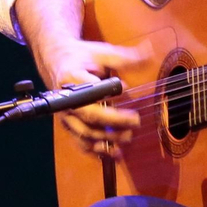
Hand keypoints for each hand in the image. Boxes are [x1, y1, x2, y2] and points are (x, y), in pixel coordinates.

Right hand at [42, 39, 143, 158]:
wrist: (57, 62)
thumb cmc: (81, 58)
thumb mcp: (102, 52)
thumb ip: (125, 57)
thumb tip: (149, 53)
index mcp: (72, 78)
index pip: (90, 94)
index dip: (109, 102)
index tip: (129, 100)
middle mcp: (65, 100)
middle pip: (89, 117)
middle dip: (113, 124)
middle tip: (135, 122)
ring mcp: (66, 115)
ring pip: (85, 134)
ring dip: (108, 140)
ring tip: (128, 137)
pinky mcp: (69, 126)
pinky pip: (81, 143)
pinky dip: (97, 152)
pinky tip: (115, 154)